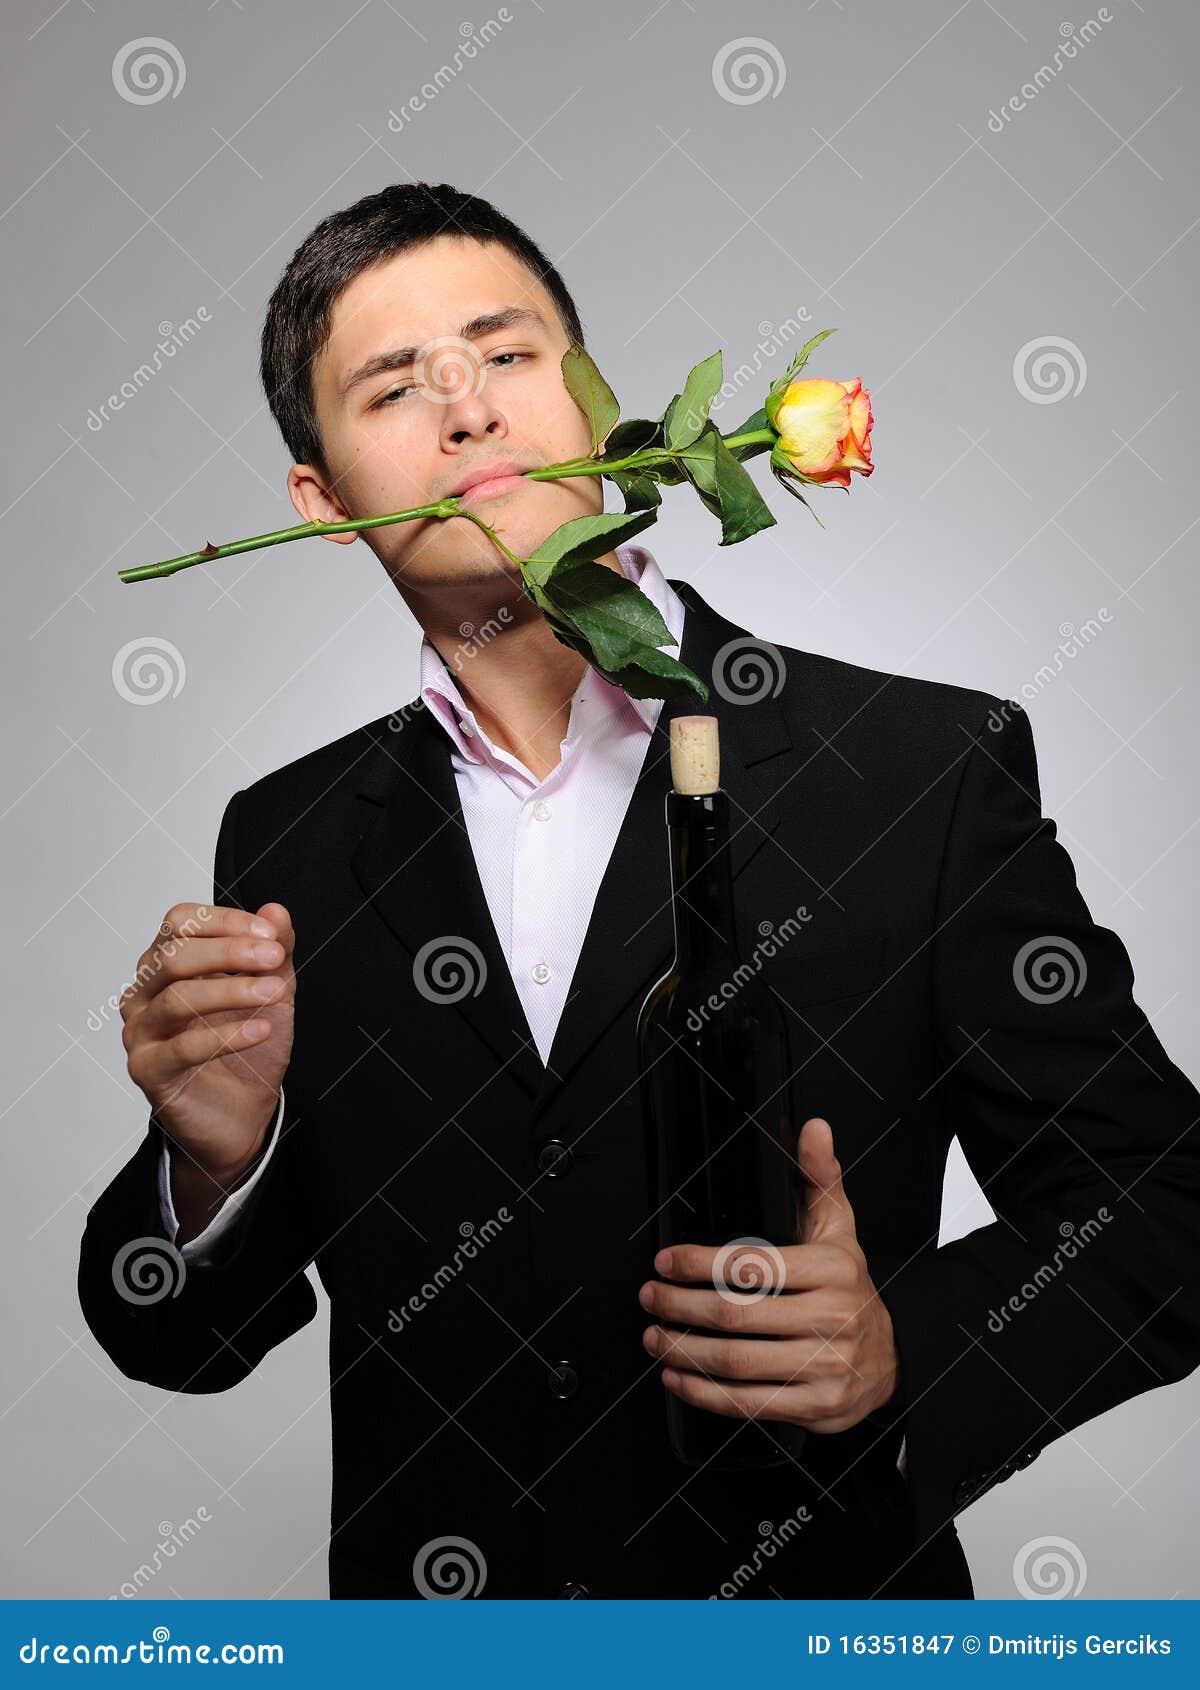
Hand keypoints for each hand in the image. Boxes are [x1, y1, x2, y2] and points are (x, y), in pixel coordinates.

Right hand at [120, 902, 295, 1204]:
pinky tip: (261, 1029)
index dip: (225, 922)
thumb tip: (276, 911)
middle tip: (275, 958)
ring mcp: (141, 1033)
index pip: (179, 923)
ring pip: (177, 998)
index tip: (270, 933)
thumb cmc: (247, 1047)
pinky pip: (183, 1048)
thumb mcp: (271, 991)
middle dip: (229, 951)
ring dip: (232, 991)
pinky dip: (227, 1035)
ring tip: (275, 991)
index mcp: (165, 964)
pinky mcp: (148, 1071)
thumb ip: (275, 952)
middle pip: (174, 956)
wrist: (242, 1113)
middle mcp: (144, 993)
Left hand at [638, 1116, 899, 1433]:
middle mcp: (832, 1317)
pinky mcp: (817, 1406)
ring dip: (683, 1350)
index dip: (698, 1263)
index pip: (752, 1263)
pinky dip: (703, 1393)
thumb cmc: (850, 1287)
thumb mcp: (839, 1226)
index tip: (664, 1261)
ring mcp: (825, 1365)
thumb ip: (818, 1176)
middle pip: (736, 1314)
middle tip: (650, 1297)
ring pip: (736, 1361)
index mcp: (832, 1268)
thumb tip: (812, 1128)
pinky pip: (748, 1404)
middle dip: (680, 1305)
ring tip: (655, 1336)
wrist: (891, 1357)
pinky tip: (676, 1377)